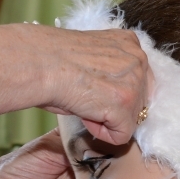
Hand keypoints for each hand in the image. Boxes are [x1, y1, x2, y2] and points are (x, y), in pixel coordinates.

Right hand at [38, 27, 152, 144]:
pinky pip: (121, 135)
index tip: (95, 89)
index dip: (115, 92)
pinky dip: (102, 133)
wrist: (40, 62)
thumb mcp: (94, 54)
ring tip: (84, 103)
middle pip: (139, 101)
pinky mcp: (124, 106)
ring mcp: (135, 84)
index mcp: (131, 43)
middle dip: (114, 107)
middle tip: (88, 98)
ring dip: (107, 119)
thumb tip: (115, 90)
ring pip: (131, 119)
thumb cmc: (54, 57)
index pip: (139, 80)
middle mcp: (139, 60)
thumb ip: (114, 68)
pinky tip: (85, 115)